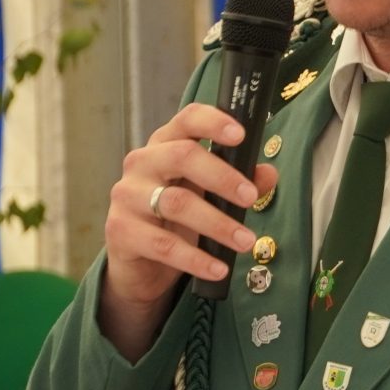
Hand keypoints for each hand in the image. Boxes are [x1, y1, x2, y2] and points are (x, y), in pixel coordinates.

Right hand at [99, 101, 281, 358]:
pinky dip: (196, 259)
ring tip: (246, 241)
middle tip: (251, 199)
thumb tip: (268, 174)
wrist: (138, 260)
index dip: (213, 122)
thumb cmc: (177, 217)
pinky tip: (219, 269)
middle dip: (222, 177)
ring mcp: (127, 196)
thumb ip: (239, 182)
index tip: (241, 135)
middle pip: (182, 156)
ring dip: (217, 224)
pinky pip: (163, 245)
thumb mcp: (210, 196)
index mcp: (166, 144)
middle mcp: (142, 163)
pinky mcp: (121, 230)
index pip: (187, 120)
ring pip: (176, 203)